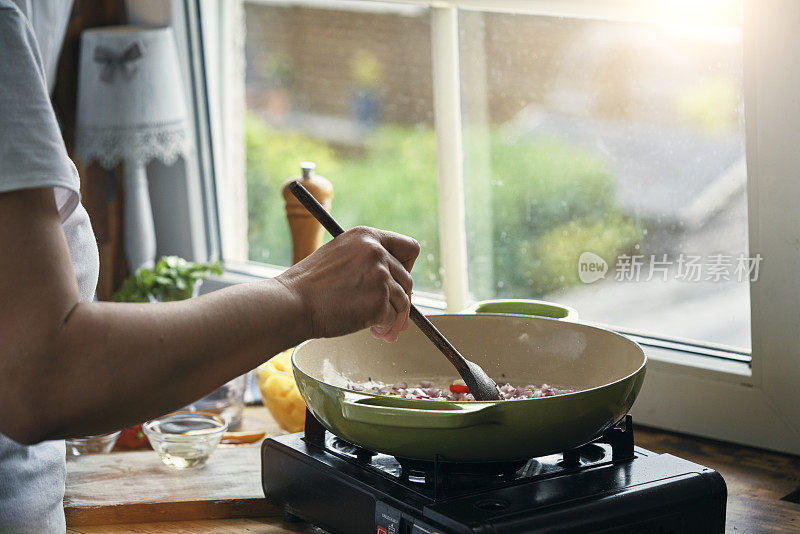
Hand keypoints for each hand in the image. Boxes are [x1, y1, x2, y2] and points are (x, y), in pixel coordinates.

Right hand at [276, 226, 420, 341]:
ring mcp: (379, 277)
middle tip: (391, 317)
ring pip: (403, 302)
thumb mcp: (340, 257)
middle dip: (401, 301)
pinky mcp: (378, 302)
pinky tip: (373, 331)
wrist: (291, 304)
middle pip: (408, 280)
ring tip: (380, 328)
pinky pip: (392, 319)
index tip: (398, 282)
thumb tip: (396, 287)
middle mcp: (377, 252)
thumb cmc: (309, 286)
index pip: (409, 247)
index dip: (408, 267)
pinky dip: (386, 328)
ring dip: (394, 319)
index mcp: (367, 236)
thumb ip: (367, 262)